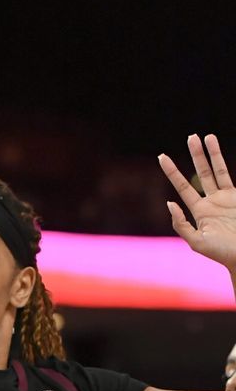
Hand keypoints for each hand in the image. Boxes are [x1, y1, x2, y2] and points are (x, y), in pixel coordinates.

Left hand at [159, 134, 235, 271]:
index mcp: (198, 211)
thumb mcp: (196, 242)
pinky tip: (218, 152)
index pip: (182, 186)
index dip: (172, 171)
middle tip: (191, 136)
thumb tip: (169, 203)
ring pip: (218, 171)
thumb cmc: (222, 253)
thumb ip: (181, 224)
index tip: (162, 157)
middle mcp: (211, 202)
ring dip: (213, 154)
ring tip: (207, 136)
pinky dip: (225, 165)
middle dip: (197, 155)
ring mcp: (227, 198)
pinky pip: (230, 178)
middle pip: (201, 173)